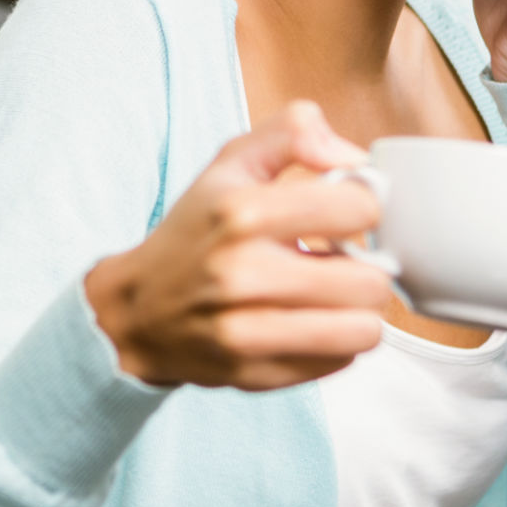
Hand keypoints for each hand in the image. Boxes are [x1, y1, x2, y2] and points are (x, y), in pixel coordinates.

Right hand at [85, 100, 393, 389]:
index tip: (342, 213)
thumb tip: (355, 157)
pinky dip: (335, 343)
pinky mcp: (255, 374)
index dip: (362, 206)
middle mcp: (242, 274)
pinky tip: (308, 323)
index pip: (360, 207)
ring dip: (356, 311)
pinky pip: (340, 362)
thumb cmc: (193, 234)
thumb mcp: (230, 163)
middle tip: (338, 262)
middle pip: (370, 279)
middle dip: (364, 266)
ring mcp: (246, 332)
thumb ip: (293, 132)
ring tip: (329, 296)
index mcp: (240, 212)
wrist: (136, 311)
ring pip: (363, 329)